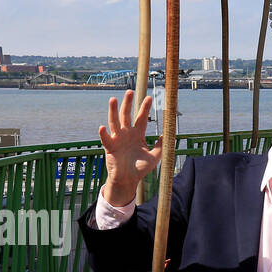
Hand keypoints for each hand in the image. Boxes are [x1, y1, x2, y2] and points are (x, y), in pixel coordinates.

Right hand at [98, 90, 160, 205]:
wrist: (128, 180)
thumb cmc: (140, 168)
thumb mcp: (154, 157)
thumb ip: (160, 146)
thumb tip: (168, 136)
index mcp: (137, 135)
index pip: (141, 118)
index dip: (144, 108)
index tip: (149, 97)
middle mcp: (126, 134)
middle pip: (126, 115)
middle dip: (128, 103)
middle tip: (130, 91)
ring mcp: (117, 139)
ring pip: (114, 122)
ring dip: (113, 111)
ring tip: (113, 99)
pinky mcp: (110, 147)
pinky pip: (106, 139)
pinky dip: (103, 133)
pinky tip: (102, 127)